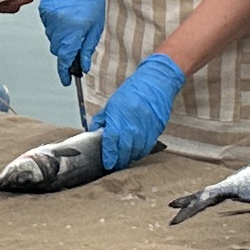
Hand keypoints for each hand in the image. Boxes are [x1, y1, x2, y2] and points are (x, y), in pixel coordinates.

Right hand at [37, 0, 109, 79]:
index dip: (65, 72)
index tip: (66, 80)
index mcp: (73, 31)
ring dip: (61, 38)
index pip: (66, 58)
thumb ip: (87, 49)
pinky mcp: (44, 11)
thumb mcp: (95, 28)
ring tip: (73, 25)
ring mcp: (49, 18)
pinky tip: (65, 18)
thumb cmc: (91, 1)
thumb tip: (83, 65)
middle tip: (76, 43)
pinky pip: (49, 27)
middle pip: (58, 50)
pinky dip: (56, 27)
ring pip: (52, 39)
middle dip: (67, 51)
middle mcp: (59, 26)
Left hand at [93, 53, 181, 171]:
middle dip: (118, 161)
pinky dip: (140, 153)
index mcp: (118, 121)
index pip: (111, 145)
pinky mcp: (155, 132)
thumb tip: (94, 131)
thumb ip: (102, 119)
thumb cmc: (132, 91)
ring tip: (123, 160)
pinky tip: (135, 153)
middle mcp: (131, 129)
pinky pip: (146, 148)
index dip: (108, 157)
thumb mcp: (112, 103)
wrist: (154, 84)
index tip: (107, 163)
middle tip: (114, 165)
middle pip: (124, 153)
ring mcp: (144, 132)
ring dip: (129, 159)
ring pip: (136, 153)